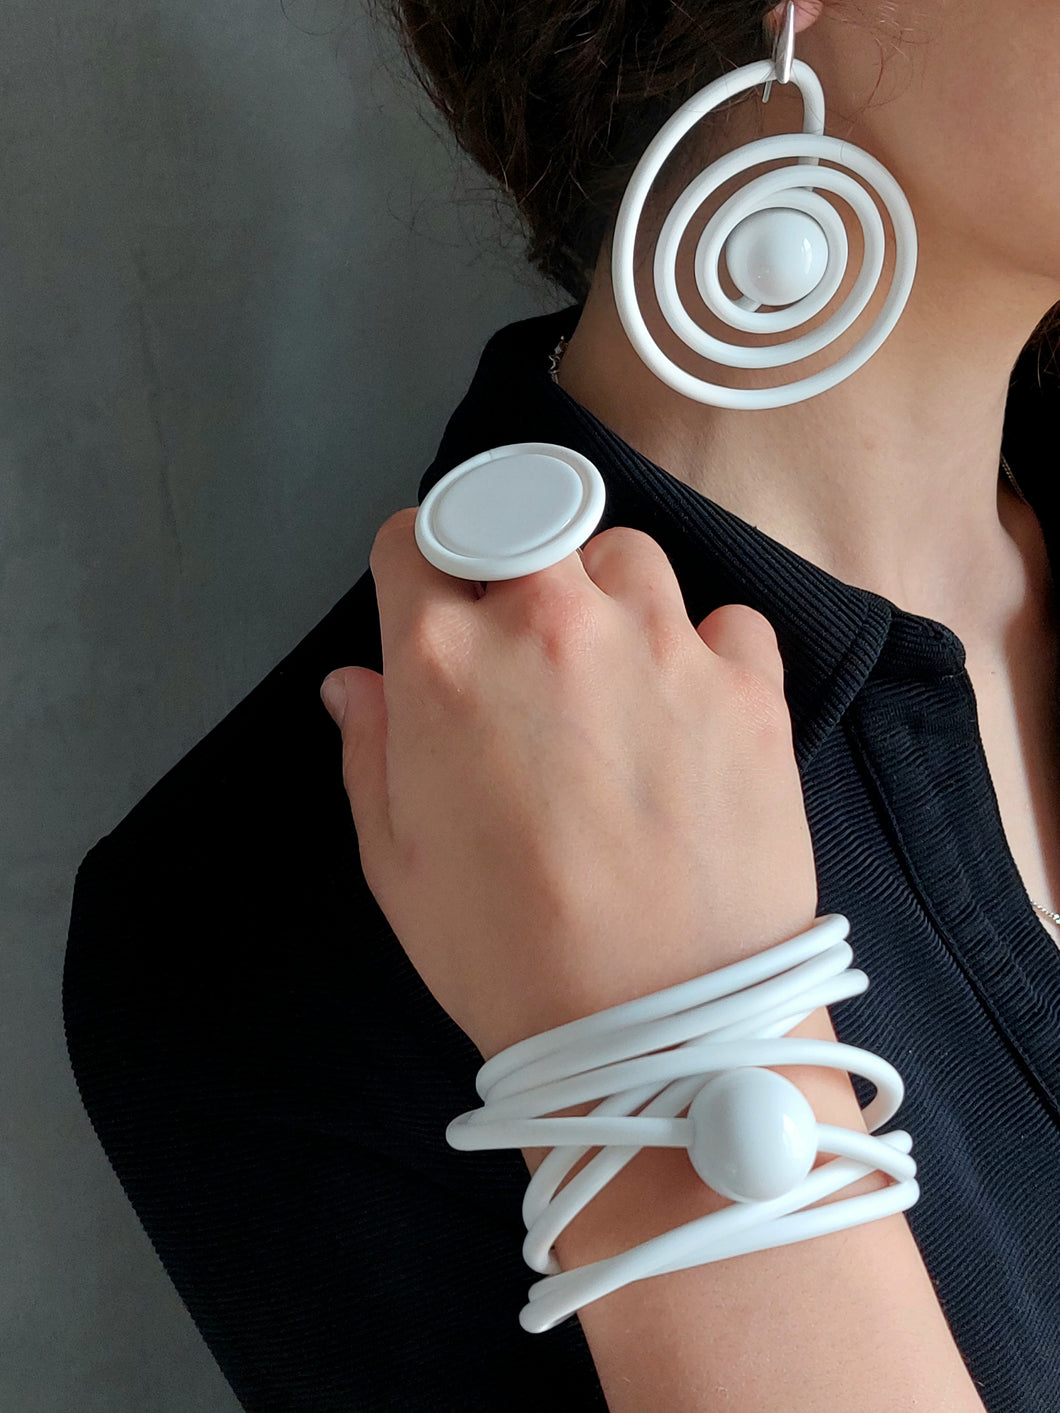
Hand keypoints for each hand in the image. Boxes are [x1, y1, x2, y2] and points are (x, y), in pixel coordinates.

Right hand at [320, 507, 817, 1060]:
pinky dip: (708, 651)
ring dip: (609, 599)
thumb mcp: (395, 865)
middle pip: (526, 519)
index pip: (415, 538)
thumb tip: (355, 681)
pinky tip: (697, 714)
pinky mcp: (750, 685)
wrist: (660, 1031)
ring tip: (618, 680)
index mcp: (444, 661)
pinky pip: (728, 622)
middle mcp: (552, 623)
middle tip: (528, 649)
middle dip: (515, 567)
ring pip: (628, 557)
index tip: (435, 607)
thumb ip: (368, 750)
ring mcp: (661, 645)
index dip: (419, 569)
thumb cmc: (504, 956)